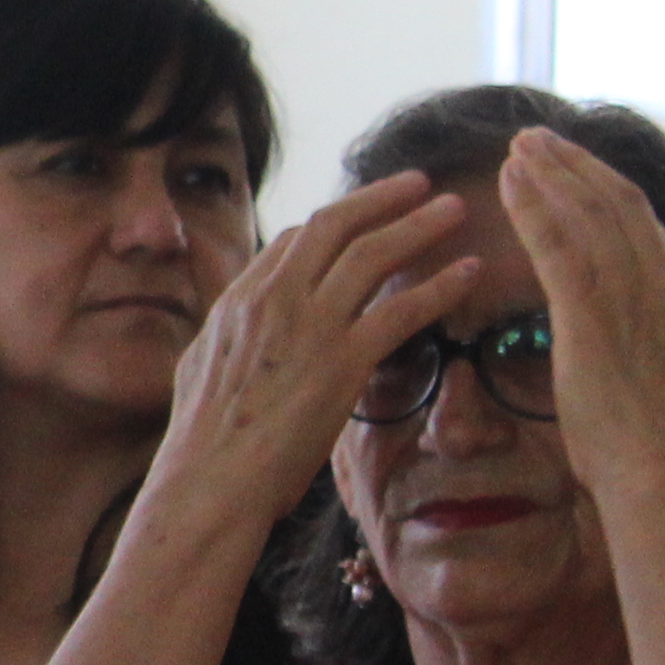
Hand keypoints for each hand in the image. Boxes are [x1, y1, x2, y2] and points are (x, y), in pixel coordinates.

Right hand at [152, 171, 475, 530]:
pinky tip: (468, 272)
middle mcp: (275, 300)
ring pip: (373, 254)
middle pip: (335, 226)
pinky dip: (440, 285)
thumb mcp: (196, 365)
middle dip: (381, 198)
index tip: (366, 216)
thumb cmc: (201, 441)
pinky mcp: (342, 362)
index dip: (336, 221)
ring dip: (419, 225)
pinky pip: (402, 310)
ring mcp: (310, 327)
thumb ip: (222, 331)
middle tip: (419, 183)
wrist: (209, 482)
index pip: (294, 239)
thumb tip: (226, 321)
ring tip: (455, 209)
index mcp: (240, 300)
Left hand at [499, 127, 664, 509]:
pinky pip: (557, 243)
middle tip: (535, 139)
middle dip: (574, 165)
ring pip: (585, 212)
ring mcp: (630, 293)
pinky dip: (532, 206)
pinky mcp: (590, 313)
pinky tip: (507, 182)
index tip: (574, 169)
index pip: (644, 222)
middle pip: (616, 202)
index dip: (605, 189)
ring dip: (548, 173)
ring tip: (516, 148)